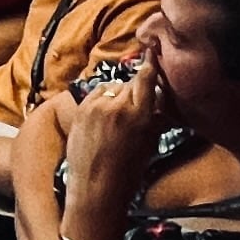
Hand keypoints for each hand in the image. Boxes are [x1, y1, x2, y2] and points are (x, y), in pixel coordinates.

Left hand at [58, 44, 172, 227]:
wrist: (96, 189)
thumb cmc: (128, 173)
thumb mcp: (150, 144)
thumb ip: (153, 118)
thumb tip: (158, 101)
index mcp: (140, 114)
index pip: (146, 77)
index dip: (150, 63)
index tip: (152, 49)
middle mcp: (117, 105)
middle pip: (130, 83)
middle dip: (135, 90)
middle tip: (137, 104)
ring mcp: (96, 105)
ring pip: (111, 87)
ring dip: (116, 94)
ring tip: (117, 116)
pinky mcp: (81, 109)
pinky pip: (95, 94)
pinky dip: (101, 99)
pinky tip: (103, 116)